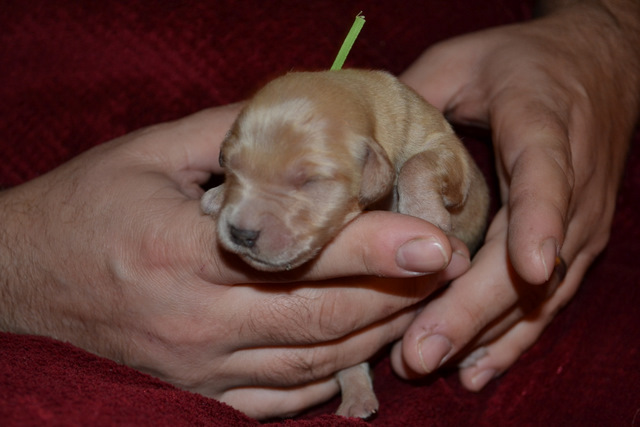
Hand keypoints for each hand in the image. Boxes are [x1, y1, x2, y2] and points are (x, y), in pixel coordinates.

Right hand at [0, 104, 469, 418]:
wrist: (22, 275)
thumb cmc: (89, 205)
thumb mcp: (152, 153)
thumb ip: (231, 138)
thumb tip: (303, 129)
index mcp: (183, 252)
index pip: (302, 258)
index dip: (377, 248)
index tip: (436, 242)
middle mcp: (194, 321)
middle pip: (321, 321)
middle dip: (396, 296)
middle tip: (446, 271)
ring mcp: (195, 368)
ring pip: (310, 365)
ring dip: (374, 337)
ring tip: (419, 305)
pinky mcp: (193, 393)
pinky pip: (278, 402)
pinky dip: (328, 380)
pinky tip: (359, 351)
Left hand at [392, 3, 639, 388]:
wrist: (600, 65)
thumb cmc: (523, 61)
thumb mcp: (464, 60)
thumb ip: (417, 95)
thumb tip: (357, 143)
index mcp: (545, 127)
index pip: (548, 176)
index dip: (539, 221)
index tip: (527, 268)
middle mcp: (574, 183)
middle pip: (535, 258)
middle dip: (476, 308)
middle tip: (419, 351)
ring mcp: (582, 220)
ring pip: (541, 291)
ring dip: (486, 333)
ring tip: (432, 364)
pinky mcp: (577, 243)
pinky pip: (548, 300)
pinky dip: (512, 337)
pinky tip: (476, 367)